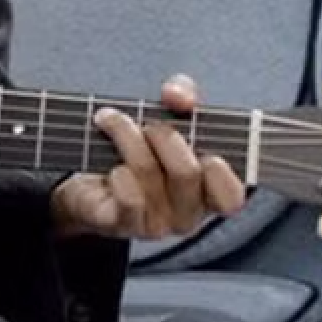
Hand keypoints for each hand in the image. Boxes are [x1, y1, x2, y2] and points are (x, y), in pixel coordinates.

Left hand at [52, 74, 247, 240]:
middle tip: (148, 123)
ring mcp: (156, 224)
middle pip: (186, 172)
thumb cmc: (142, 147)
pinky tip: (111, 165)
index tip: (210, 153)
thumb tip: (178, 96)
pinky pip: (127, 197)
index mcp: (208, 192)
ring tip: (111, 120)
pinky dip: (118, 171)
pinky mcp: (122, 226)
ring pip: (148, 173)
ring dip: (127, 136)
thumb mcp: (168, 115)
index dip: (223, 176)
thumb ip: (182, 95)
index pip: (231, 198)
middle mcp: (186, 214)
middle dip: (164, 135)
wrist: (91, 177)